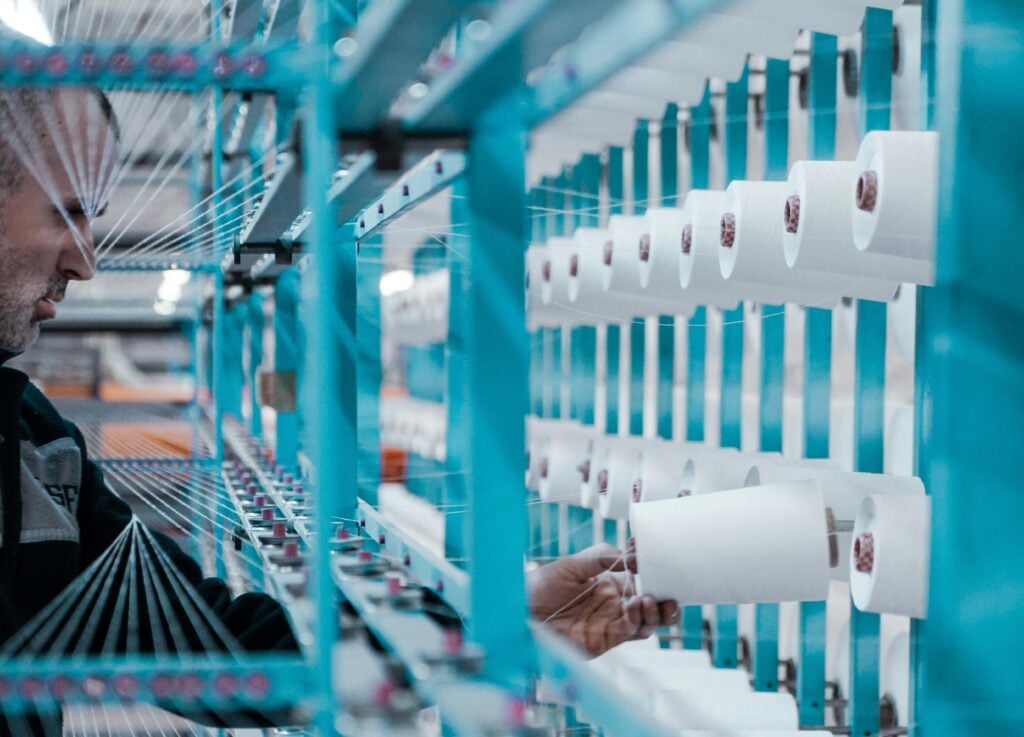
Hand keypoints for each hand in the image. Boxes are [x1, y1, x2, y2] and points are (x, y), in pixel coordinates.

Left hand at [527, 543, 678, 656]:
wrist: (518, 614)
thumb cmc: (539, 587)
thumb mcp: (571, 564)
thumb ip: (600, 557)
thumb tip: (629, 557)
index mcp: (608, 583)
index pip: (639, 577)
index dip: (651, 570)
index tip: (654, 557)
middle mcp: (614, 604)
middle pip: (650, 604)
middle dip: (665, 598)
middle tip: (669, 589)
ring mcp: (611, 623)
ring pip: (647, 621)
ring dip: (656, 611)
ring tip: (650, 598)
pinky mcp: (605, 640)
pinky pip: (631, 632)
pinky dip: (640, 620)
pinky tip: (638, 606)